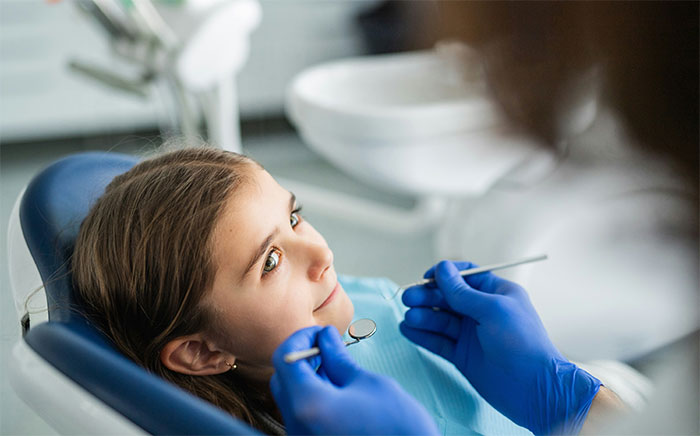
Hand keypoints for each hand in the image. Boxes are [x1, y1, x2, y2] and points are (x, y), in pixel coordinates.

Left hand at [271, 326, 438, 435]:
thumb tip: (325, 337)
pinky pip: (302, 415)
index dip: (301, 337)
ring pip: (292, 398)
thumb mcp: (368, 383)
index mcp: (308, 404)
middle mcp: (297, 425)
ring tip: (336, 366)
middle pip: (283, 379)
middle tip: (328, 345)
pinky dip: (314, 396)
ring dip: (308, 376)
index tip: (321, 331)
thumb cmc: (397, 426)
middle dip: (302, 356)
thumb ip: (338, 358)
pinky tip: (338, 389)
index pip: (285, 358)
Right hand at [400, 260, 600, 434]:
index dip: (444, 274)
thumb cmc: (522, 342)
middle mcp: (482, 311)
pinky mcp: (463, 356)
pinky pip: (438, 341)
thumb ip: (462, 292)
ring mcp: (472, 334)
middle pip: (447, 297)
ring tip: (409, 318)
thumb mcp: (492, 310)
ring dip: (423, 317)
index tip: (426, 278)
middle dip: (427, 297)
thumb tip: (442, 269)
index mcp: (496, 293)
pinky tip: (408, 330)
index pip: (465, 276)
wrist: (535, 389)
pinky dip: (423, 335)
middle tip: (408, 299)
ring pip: (440, 320)